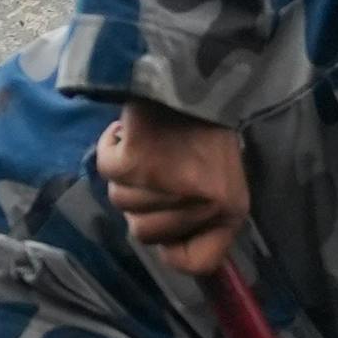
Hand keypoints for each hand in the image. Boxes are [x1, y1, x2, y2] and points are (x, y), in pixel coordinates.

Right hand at [95, 102, 250, 280]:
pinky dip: (110, 147)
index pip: (198, 263)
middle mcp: (202, 203)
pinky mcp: (135, 164)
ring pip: (121, 203)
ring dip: (126, 174)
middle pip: (145, 235)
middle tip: (158, 168)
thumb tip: (170, 254)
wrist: (191, 74)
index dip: (172, 249)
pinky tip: (128, 131)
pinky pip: (106, 170)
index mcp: (230, 210)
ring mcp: (168, 186)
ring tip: (149, 144)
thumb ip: (200, 217)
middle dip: (141, 203)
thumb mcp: (219, 178)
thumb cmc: (204, 127)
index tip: (163, 223)